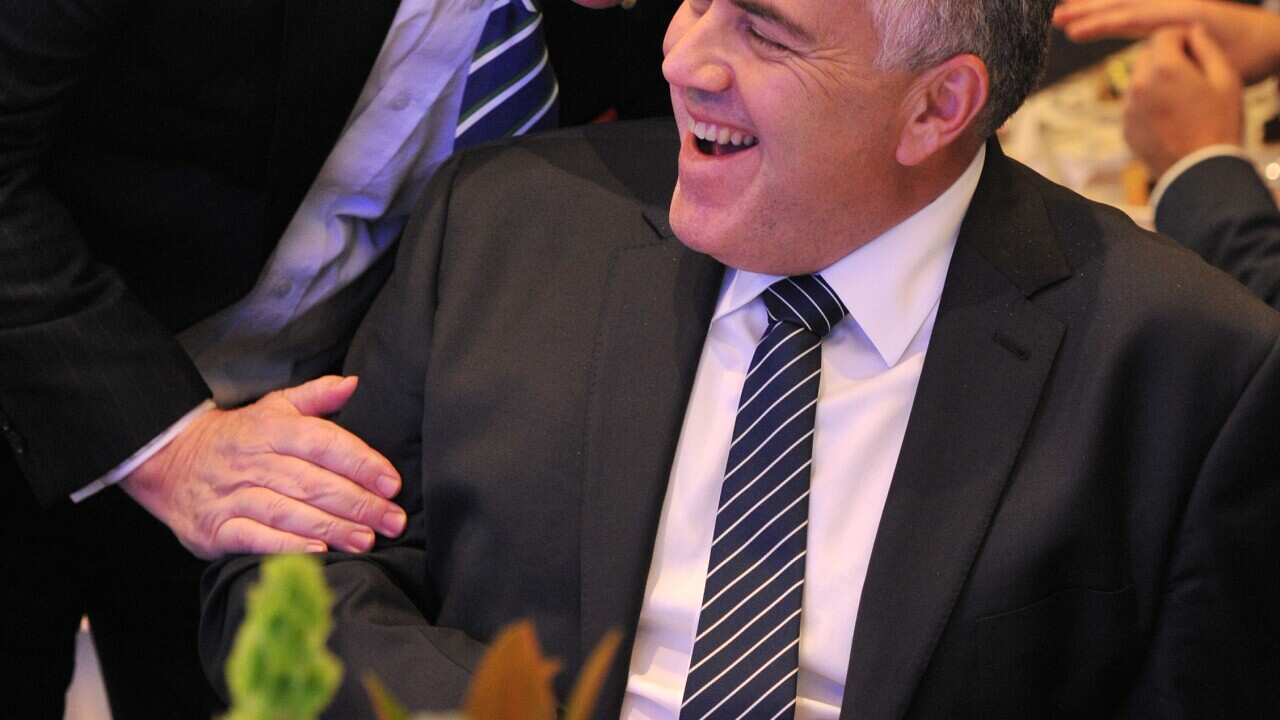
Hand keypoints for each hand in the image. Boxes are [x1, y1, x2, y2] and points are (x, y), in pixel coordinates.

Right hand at [121, 375, 406, 558]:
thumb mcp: (274, 407)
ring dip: (331, 528)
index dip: (361, 463)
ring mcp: (232, 495)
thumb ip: (316, 396)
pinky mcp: (214, 528)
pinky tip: (318, 552)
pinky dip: (286, 545)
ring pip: (288, 511)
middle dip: (358, 504)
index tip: (393, 484)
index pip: (324, 443)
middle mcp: (253, 460)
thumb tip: (354, 383)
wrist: (167, 461)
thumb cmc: (238, 437)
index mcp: (272, 428)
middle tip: (393, 521)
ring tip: (366, 540)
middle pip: (312, 482)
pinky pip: (254, 537)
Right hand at [1054, 0, 1279, 83]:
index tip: (1073, 32)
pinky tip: (1098, 12)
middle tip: (1056, 17)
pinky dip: (1113, 10)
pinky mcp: (1173, 12)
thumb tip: (1153, 54)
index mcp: (1183, 15)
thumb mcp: (1222, 62)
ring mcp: (1174, 6)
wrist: (1271, 41)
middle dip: (1089, 9)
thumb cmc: (1250, 57)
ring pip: (1127, 2)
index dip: (1100, 24)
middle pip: (1124, 4)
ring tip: (1066, 11)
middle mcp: (1175, 5)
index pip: (1132, 17)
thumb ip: (1187, 54)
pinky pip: (1136, 9)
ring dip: (1096, 6)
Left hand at [1123, 25, 1241, 177]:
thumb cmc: (1219, 125)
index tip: (1193, 49)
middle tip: (1188, 75)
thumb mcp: (1226, 80)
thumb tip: (1192, 34)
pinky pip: (1134, 106)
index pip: (1163, 36)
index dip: (1180, 38)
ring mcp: (1128, 109)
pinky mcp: (1125, 129)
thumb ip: (1207, 49)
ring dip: (1154, 82)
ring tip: (1180, 101)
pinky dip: (1147, 105)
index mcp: (1164, 69)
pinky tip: (1169, 119)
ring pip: (1137, 81)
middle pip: (1145, 56)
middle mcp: (1138, 86)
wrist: (1198, 173)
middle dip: (1164, 59)